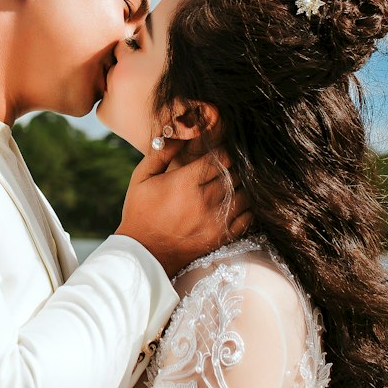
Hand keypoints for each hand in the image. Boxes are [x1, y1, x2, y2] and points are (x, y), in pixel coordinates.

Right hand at [116, 138, 253, 277]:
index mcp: (185, 182)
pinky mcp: (221, 237)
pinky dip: (246, 207)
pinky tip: (235, 203)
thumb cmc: (140, 212)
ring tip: (231, 184)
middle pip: (234, 174)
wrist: (144, 253)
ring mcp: (215, 220)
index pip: (220, 158)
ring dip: (241, 186)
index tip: (218, 152)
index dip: (222, 151)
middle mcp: (204, 200)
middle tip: (226, 167)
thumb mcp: (141, 178)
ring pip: (244, 193)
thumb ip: (160, 153)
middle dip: (232, 167)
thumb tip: (179, 134)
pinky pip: (247, 217)